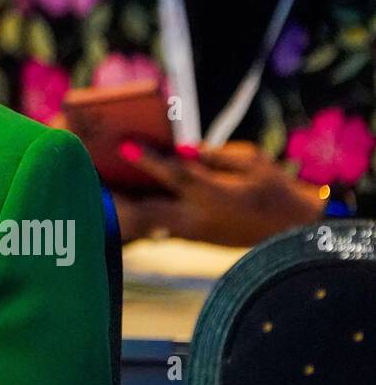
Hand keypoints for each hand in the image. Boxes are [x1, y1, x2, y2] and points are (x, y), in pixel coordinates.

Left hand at [111, 140, 328, 246]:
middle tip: (91, 177)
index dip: (152, 161)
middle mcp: (199, 219)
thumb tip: (179, 149)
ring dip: (121, 207)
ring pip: (146, 223)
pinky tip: (116, 198)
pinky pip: (153, 226)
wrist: (292, 232)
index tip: (125, 146)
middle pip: (148, 210)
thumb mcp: (253, 162)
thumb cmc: (274, 189)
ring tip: (94, 188)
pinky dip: (134, 213)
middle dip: (118, 196)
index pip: (179, 176)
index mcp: (218, 196)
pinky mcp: (189, 238)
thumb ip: (215, 155)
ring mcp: (192, 233)